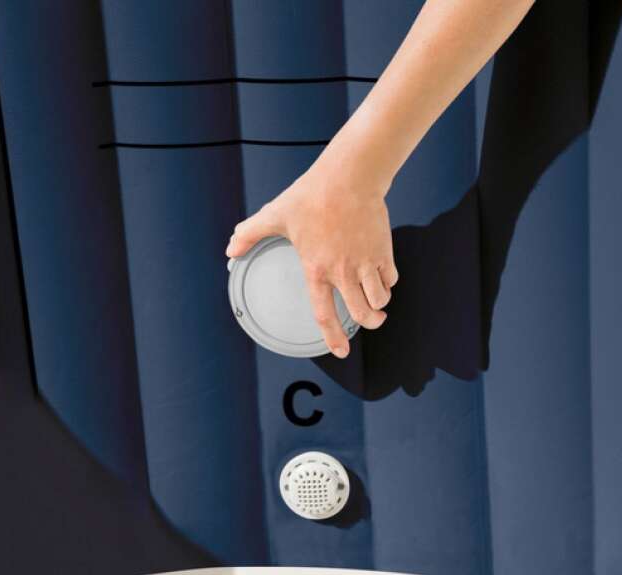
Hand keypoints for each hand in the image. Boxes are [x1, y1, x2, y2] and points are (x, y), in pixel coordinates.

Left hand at [226, 154, 398, 358]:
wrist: (349, 177)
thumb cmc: (312, 195)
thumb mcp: (276, 214)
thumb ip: (251, 234)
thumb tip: (230, 249)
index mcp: (317, 269)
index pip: (325, 315)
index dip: (333, 338)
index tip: (341, 351)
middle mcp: (343, 271)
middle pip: (362, 314)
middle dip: (370, 323)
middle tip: (371, 320)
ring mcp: (366, 262)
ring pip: (380, 300)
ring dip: (380, 305)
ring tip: (376, 301)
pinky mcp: (383, 250)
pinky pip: (391, 278)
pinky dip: (388, 282)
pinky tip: (382, 276)